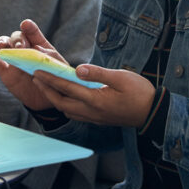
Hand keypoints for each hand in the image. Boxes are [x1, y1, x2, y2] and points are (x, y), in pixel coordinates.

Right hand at [0, 19, 63, 110]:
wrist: (46, 99)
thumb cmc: (53, 79)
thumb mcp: (56, 66)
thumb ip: (48, 55)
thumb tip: (37, 48)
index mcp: (38, 44)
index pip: (32, 32)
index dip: (28, 26)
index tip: (26, 24)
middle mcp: (24, 48)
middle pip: (16, 37)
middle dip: (17, 39)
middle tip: (21, 46)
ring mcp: (13, 58)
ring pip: (4, 44)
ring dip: (2, 42)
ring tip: (2, 46)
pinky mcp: (5, 71)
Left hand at [33, 64, 155, 127]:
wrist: (152, 113)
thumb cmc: (140, 93)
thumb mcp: (122, 77)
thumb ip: (99, 73)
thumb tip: (79, 69)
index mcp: (96, 100)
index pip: (67, 88)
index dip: (50, 79)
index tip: (37, 71)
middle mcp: (92, 111)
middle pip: (61, 102)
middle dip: (46, 90)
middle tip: (36, 78)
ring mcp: (94, 117)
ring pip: (67, 110)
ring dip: (54, 98)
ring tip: (46, 86)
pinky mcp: (98, 119)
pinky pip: (75, 114)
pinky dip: (65, 105)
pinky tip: (65, 98)